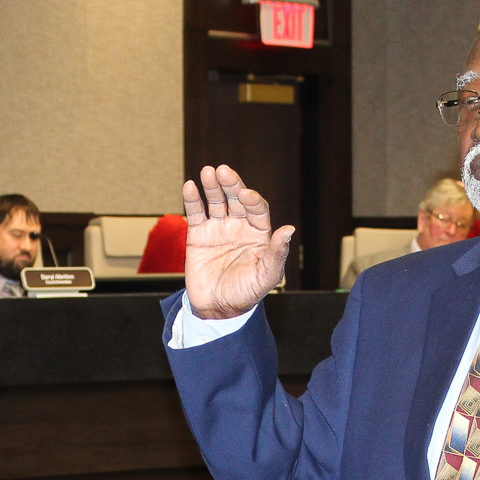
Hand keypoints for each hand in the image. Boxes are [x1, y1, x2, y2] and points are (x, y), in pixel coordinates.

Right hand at [182, 164, 294, 318]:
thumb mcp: (266, 276)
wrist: (216, 308)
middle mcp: (239, 226)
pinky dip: (193, 199)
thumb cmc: (246, 293)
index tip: (245, 196)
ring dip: (212, 186)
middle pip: (236, 198)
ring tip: (207, 172)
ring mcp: (219, 228)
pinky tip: (190, 186)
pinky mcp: (199, 234)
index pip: (257, 209)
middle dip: (231, 184)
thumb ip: (277, 253)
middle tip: (223, 171)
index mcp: (258, 233)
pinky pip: (196, 213)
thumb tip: (289, 230)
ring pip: (216, 201)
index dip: (252, 200)